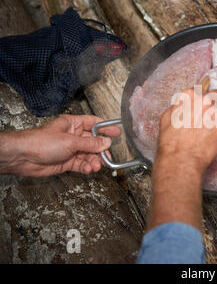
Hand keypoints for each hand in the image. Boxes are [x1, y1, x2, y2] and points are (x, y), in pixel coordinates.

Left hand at [3, 115, 119, 176]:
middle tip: (108, 157)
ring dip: (94, 161)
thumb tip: (106, 142)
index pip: (93, 123)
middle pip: (93, 142)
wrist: (24, 157)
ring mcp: (70, 149)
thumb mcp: (71, 141)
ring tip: (96, 166)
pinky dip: (86, 167)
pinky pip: (82, 164)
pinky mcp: (67, 162)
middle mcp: (72, 136)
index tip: (117, 132)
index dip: (106, 128)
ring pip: (89, 155)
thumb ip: (90, 143)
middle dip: (101, 150)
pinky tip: (88, 169)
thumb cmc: (41, 142)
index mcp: (73, 124)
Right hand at [148, 85, 216, 230]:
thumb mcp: (166, 118)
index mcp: (189, 96)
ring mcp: (216, 114)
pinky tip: (210, 139)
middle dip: (214, 102)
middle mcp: (204, 101)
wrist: (181, 160)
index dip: (200, 98)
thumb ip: (178, 106)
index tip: (199, 104)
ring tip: (206, 131)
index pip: (200, 89)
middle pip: (216, 95)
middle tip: (209, 114)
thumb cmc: (171, 142)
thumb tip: (184, 104)